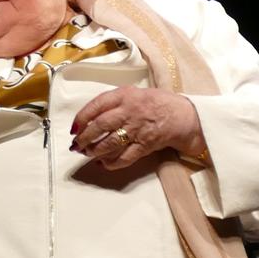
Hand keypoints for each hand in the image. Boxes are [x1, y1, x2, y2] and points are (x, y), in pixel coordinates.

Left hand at [69, 88, 202, 171]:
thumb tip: (89, 117)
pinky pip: (124, 157)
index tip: (74, 128)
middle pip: (100, 126)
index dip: (81, 118)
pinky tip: (103, 163)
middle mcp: (130, 111)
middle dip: (84, 138)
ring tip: (87, 153)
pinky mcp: (146, 145)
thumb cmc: (158, 103)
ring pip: (109, 143)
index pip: (96, 105)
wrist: (185, 115)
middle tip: (76, 145)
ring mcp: (138, 129)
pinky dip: (111, 163)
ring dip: (94, 151)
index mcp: (125, 95)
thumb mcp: (134, 93)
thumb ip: (114, 101)